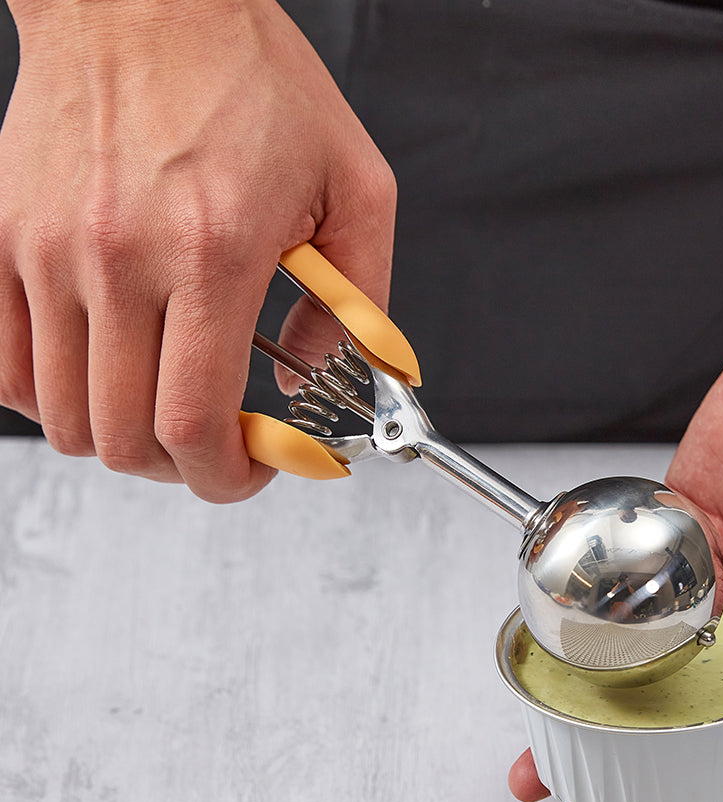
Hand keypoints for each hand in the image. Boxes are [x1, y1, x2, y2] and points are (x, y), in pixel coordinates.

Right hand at [0, 0, 394, 501]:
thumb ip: (360, 297)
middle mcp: (120, 259)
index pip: (195, 422)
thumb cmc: (248, 76)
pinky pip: (9, 366)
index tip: (252, 471)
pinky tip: (105, 377)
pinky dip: (55, 398)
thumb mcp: (355, 184)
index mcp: (213, 252)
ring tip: (166, 411)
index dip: (225, 477)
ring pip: (63, 415)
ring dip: (122, 439)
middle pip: (123, 437)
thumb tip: (329, 370)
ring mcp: (51, 252)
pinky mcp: (8, 240)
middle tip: (219, 447)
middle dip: (182, 468)